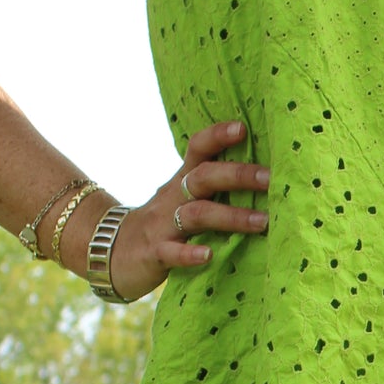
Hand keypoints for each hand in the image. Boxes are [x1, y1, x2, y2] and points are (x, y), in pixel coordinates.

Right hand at [105, 120, 270, 300]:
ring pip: (196, 214)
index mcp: (183, 181)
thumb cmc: (163, 224)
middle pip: (204, 177)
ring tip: (263, 222)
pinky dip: (189, 254)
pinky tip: (208, 255)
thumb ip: (215, 188)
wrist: (111, 252)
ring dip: (231, 217)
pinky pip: (171, 253)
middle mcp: (173, 197)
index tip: (243, 128)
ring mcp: (162, 225)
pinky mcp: (154, 253)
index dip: (217, 136)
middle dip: (238, 175)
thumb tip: (268, 177)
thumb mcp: (184, 199)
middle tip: (272, 179)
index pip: (198, 149)